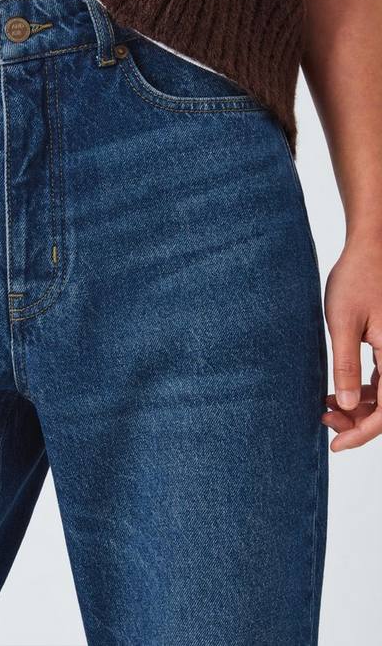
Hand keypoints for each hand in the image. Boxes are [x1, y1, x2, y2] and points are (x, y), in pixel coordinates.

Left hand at [322, 236, 381, 451]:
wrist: (371, 248)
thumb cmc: (356, 279)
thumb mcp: (343, 324)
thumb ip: (347, 366)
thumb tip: (348, 405)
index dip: (363, 432)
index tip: (337, 445)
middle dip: (358, 421)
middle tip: (324, 422)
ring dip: (359, 407)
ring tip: (325, 408)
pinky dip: (363, 390)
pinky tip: (338, 392)